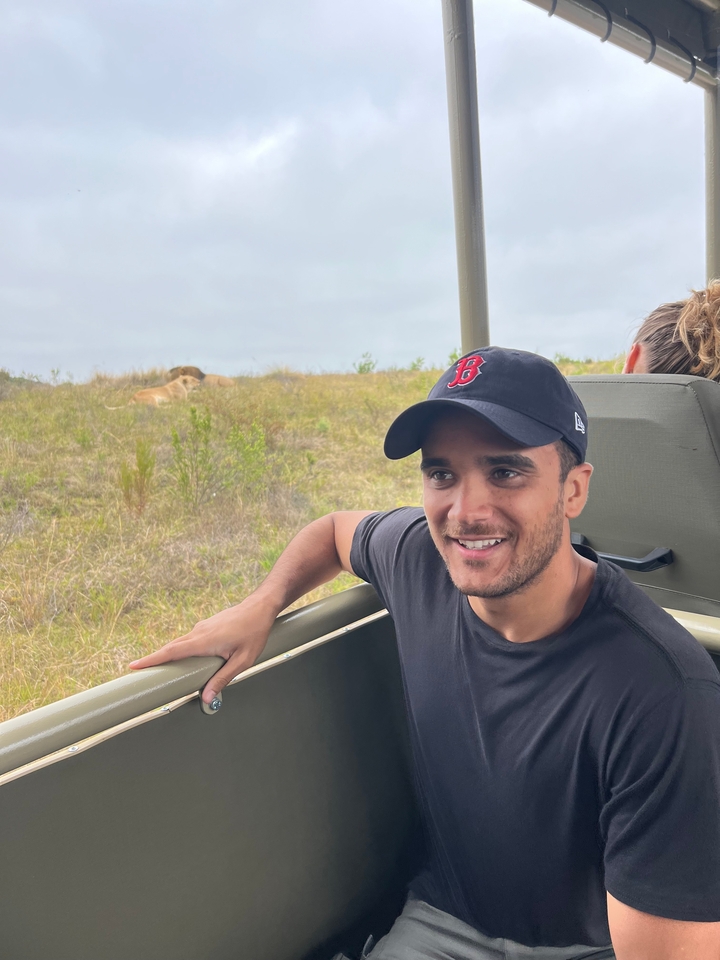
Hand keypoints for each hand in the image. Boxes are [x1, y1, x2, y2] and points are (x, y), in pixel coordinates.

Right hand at [129, 593, 279, 702]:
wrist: (261, 607)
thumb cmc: (254, 632)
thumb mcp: (242, 661)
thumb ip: (223, 678)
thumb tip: (206, 697)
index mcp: (204, 641)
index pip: (171, 651)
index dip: (151, 659)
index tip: (133, 666)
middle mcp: (199, 631)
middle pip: (171, 648)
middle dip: (154, 659)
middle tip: (138, 672)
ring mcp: (202, 627)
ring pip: (181, 643)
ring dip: (170, 655)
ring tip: (159, 669)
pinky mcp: (207, 626)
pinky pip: (189, 639)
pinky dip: (182, 649)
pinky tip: (186, 659)